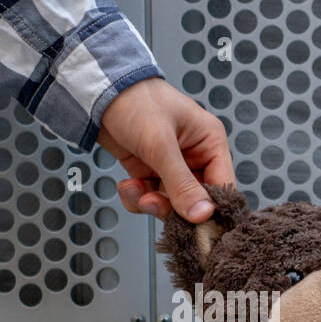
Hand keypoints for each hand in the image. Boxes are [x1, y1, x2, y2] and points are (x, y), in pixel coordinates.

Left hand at [97, 77, 233, 222]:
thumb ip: (181, 183)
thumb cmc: (136, 102)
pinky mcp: (150, 172)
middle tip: (152, 203)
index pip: (223, 187)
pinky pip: (150, 198)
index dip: (211, 210)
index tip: (196, 228)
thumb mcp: (160, 143)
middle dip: (172, 207)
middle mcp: (194, 157)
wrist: (97, 93)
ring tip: (135, 189)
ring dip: (150, 202)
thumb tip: (203, 215)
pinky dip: (136, 198)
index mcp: (210, 143)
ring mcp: (171, 166)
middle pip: (195, 201)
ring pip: (170, 203)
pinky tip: (126, 184)